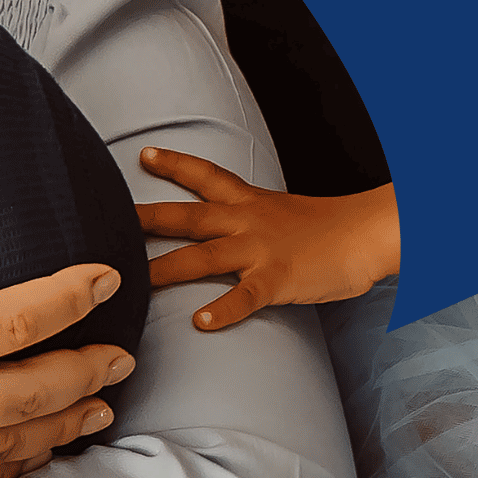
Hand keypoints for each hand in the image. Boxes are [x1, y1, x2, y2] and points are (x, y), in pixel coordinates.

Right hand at [0, 149, 140, 477]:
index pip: (19, 315)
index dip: (72, 294)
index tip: (105, 279)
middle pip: (38, 388)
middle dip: (89, 366)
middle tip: (123, 352)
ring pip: (17, 443)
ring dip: (66, 422)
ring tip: (100, 406)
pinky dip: (18, 463)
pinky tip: (30, 451)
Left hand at [134, 151, 399, 331]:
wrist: (370, 233)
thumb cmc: (331, 229)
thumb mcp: (283, 213)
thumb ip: (253, 220)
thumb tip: (230, 231)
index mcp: (250, 203)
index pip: (205, 176)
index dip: (173, 165)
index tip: (142, 155)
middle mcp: (247, 221)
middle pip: (187, 217)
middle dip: (145, 220)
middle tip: (107, 220)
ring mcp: (260, 250)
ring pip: (202, 258)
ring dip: (166, 270)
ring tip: (134, 283)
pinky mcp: (278, 279)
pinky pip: (246, 296)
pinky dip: (223, 310)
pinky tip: (201, 323)